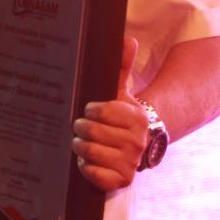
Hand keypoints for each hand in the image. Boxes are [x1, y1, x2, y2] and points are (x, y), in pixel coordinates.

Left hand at [72, 36, 144, 190]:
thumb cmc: (122, 117)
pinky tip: (90, 161)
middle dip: (81, 128)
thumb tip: (128, 39)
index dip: (90, 110)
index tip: (92, 110)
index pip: (99, 111)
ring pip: (88, 151)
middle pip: (90, 131)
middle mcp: (136, 141)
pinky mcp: (122, 180)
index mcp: (136, 118)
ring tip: (84, 143)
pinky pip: (92, 173)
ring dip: (80, 147)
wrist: (139, 146)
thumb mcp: (122, 92)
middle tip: (83, 128)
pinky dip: (86, 167)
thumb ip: (123, 66)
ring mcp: (130, 162)